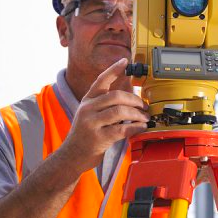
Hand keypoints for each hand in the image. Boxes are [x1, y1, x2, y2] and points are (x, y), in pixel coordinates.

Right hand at [58, 58, 149, 173]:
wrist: (72, 156)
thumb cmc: (86, 133)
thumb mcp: (90, 114)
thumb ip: (105, 104)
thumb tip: (131, 98)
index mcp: (87, 100)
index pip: (100, 80)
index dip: (113, 70)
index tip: (125, 61)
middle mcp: (87, 109)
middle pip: (115, 96)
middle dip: (134, 100)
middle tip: (145, 106)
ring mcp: (91, 124)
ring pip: (120, 111)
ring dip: (137, 114)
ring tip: (145, 118)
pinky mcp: (98, 138)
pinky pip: (122, 129)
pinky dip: (135, 127)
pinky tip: (141, 128)